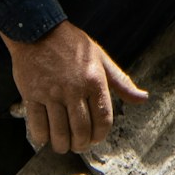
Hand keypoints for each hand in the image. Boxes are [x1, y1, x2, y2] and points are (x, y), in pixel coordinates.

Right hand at [3, 21, 147, 153]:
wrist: (37, 29)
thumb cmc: (71, 44)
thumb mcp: (100, 58)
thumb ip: (121, 82)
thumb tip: (142, 98)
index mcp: (94, 81)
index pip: (103, 119)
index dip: (100, 135)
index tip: (95, 139)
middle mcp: (74, 89)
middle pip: (81, 130)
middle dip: (81, 144)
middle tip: (78, 146)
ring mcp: (51, 93)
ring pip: (59, 131)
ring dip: (62, 144)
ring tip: (62, 145)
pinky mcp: (31, 94)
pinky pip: (37, 124)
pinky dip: (42, 137)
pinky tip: (45, 137)